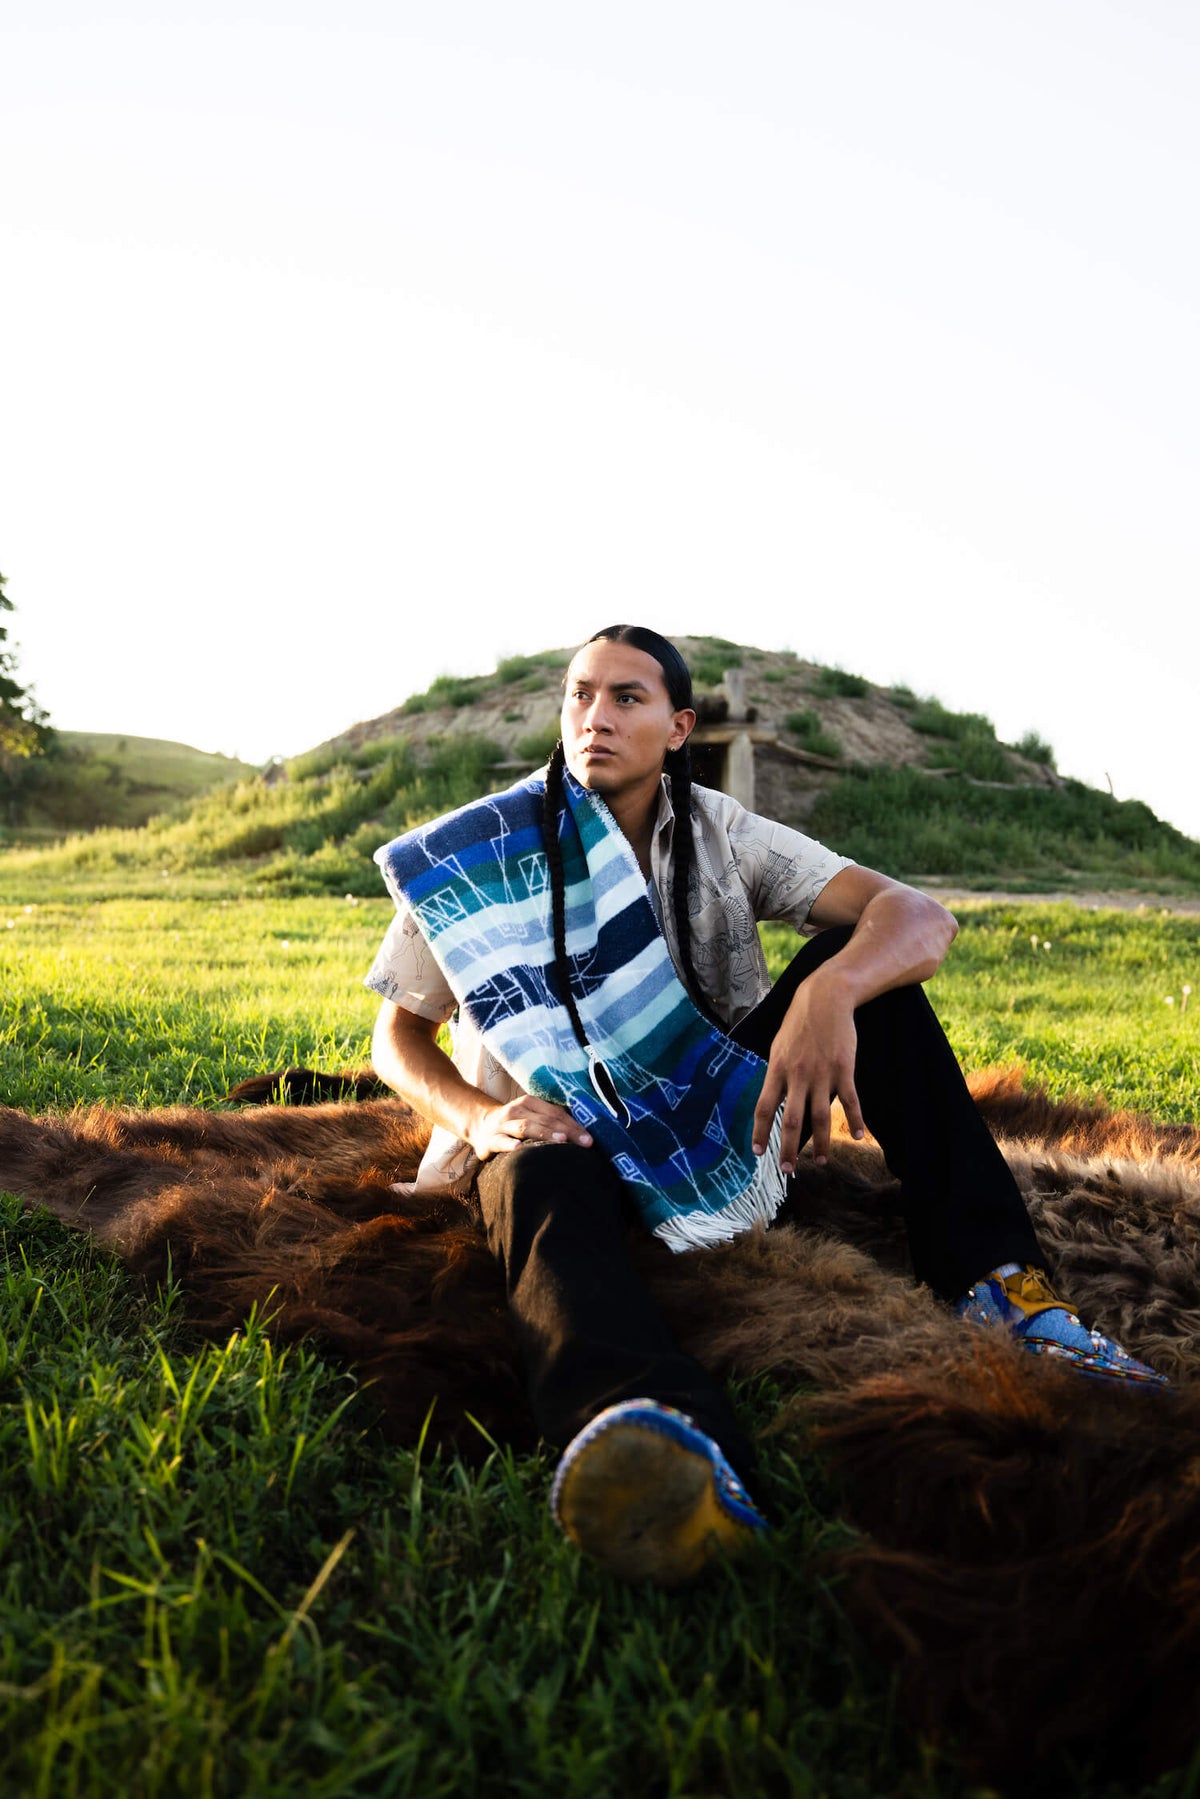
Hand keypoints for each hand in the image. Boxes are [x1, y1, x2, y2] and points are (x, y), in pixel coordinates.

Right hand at [470, 1094, 593, 1157]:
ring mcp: (502, 1125)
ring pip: (526, 1127)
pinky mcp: (490, 1140)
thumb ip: (552, 1121)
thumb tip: (583, 1133)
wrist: (479, 1125)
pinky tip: (518, 1149)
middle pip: (545, 1119)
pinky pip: (500, 1141)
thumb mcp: (531, 1116)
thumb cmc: (514, 1123)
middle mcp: (516, 1111)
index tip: (589, 1139)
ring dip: (544, 1133)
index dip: (574, 1125)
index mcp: (529, 1103)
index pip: (555, 1112)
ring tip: (561, 1140)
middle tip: (584, 1143)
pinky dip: (509, 1144)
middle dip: (567, 1131)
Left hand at [750, 968, 865, 1171]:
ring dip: (822, 1144)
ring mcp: (821, 1073)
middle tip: (788, 1169)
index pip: (765, 1107)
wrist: (826, 998)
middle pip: (791, 1120)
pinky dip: (856, 1120)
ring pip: (820, 1117)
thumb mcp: (778, 1044)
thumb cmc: (800, 1021)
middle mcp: (797, 1075)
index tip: (759, 1152)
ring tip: (822, 1162)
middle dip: (789, 1149)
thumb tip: (772, 1096)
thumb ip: (776, 1071)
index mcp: (777, 1068)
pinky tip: (859, 1136)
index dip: (761, 1132)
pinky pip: (850, 1101)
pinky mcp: (844, 1069)